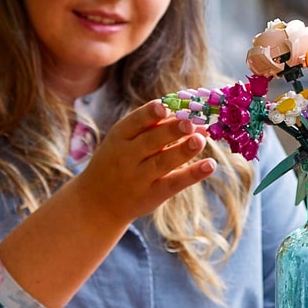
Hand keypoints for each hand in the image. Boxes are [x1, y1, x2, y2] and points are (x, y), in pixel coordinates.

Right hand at [73, 100, 215, 226]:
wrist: (98, 202)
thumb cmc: (118, 163)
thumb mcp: (124, 142)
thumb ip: (154, 129)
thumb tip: (194, 120)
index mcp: (119, 137)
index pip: (134, 122)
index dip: (149, 114)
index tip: (163, 105)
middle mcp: (127, 157)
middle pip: (150, 141)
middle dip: (170, 130)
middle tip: (189, 122)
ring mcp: (139, 177)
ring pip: (163, 162)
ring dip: (183, 150)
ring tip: (201, 139)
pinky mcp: (153, 195)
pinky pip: (174, 183)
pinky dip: (193, 174)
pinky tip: (209, 165)